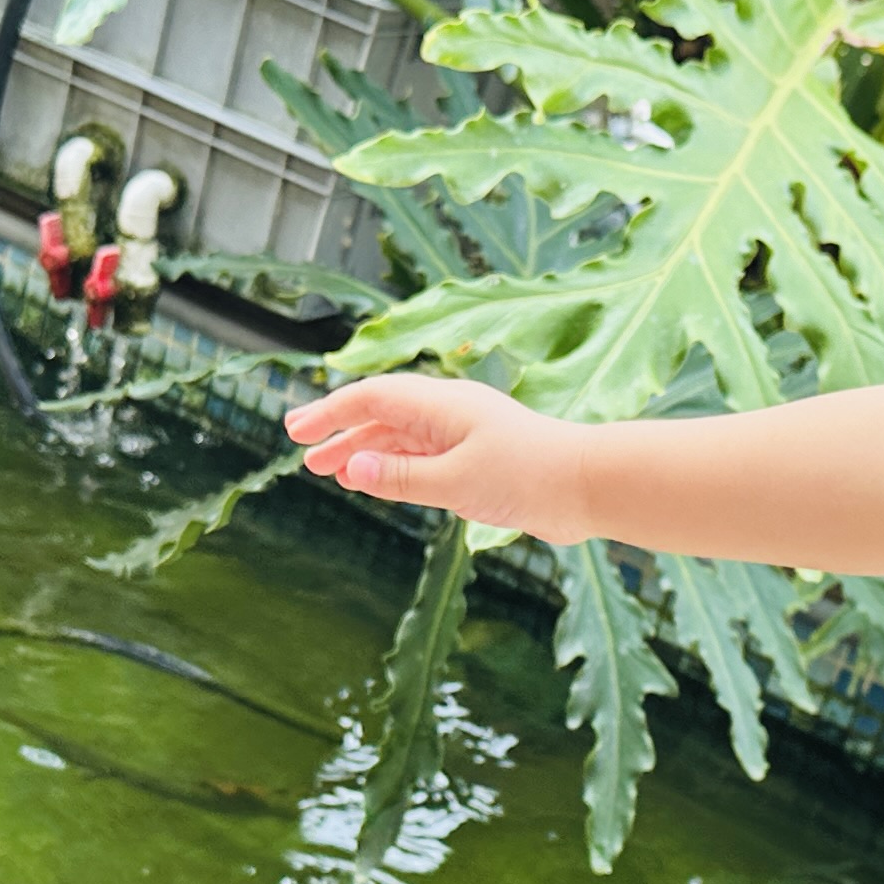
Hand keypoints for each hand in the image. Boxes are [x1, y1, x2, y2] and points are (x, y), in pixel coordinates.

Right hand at [282, 374, 596, 542]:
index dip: (331, 412)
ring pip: (400, 439)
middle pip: (381, 415)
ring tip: (329, 470)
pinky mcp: (476, 461)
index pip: (372, 398)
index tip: (296, 430)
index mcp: (442, 404)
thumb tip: (354, 466)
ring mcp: (462, 436)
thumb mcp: (456, 481)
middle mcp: (448, 414)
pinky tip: (375, 481)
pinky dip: (392, 468)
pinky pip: (421, 459)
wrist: (588, 486)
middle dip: (339, 430)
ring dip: (363, 452)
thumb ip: (402, 477)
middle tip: (300, 448)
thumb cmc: (528, 475)